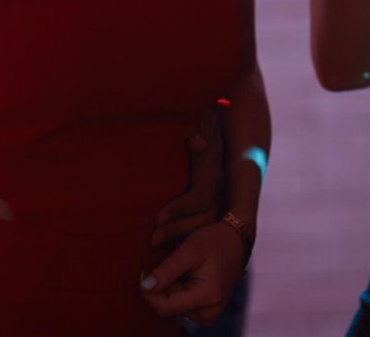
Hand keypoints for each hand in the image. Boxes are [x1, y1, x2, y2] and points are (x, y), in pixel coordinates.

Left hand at [139, 219, 248, 324]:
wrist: (237, 241)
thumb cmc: (215, 241)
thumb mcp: (190, 250)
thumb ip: (166, 270)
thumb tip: (145, 286)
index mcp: (207, 297)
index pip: (165, 307)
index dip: (149, 292)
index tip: (144, 274)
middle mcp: (209, 312)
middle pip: (169, 306)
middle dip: (163, 286)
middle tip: (168, 263)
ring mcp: (209, 314)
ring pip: (174, 306)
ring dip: (170, 287)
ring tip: (181, 267)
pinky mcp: (207, 311)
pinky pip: (182, 304)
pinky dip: (179, 290)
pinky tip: (186, 275)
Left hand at [151, 103, 226, 246]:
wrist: (207, 133)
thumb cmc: (200, 126)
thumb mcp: (202, 122)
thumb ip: (201, 129)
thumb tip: (195, 142)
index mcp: (214, 172)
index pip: (200, 198)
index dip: (179, 209)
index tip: (157, 218)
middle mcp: (219, 189)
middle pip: (203, 219)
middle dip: (176, 230)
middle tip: (151, 240)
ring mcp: (216, 200)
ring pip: (203, 228)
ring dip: (178, 237)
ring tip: (153, 244)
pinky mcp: (207, 209)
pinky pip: (199, 230)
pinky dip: (181, 239)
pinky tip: (164, 248)